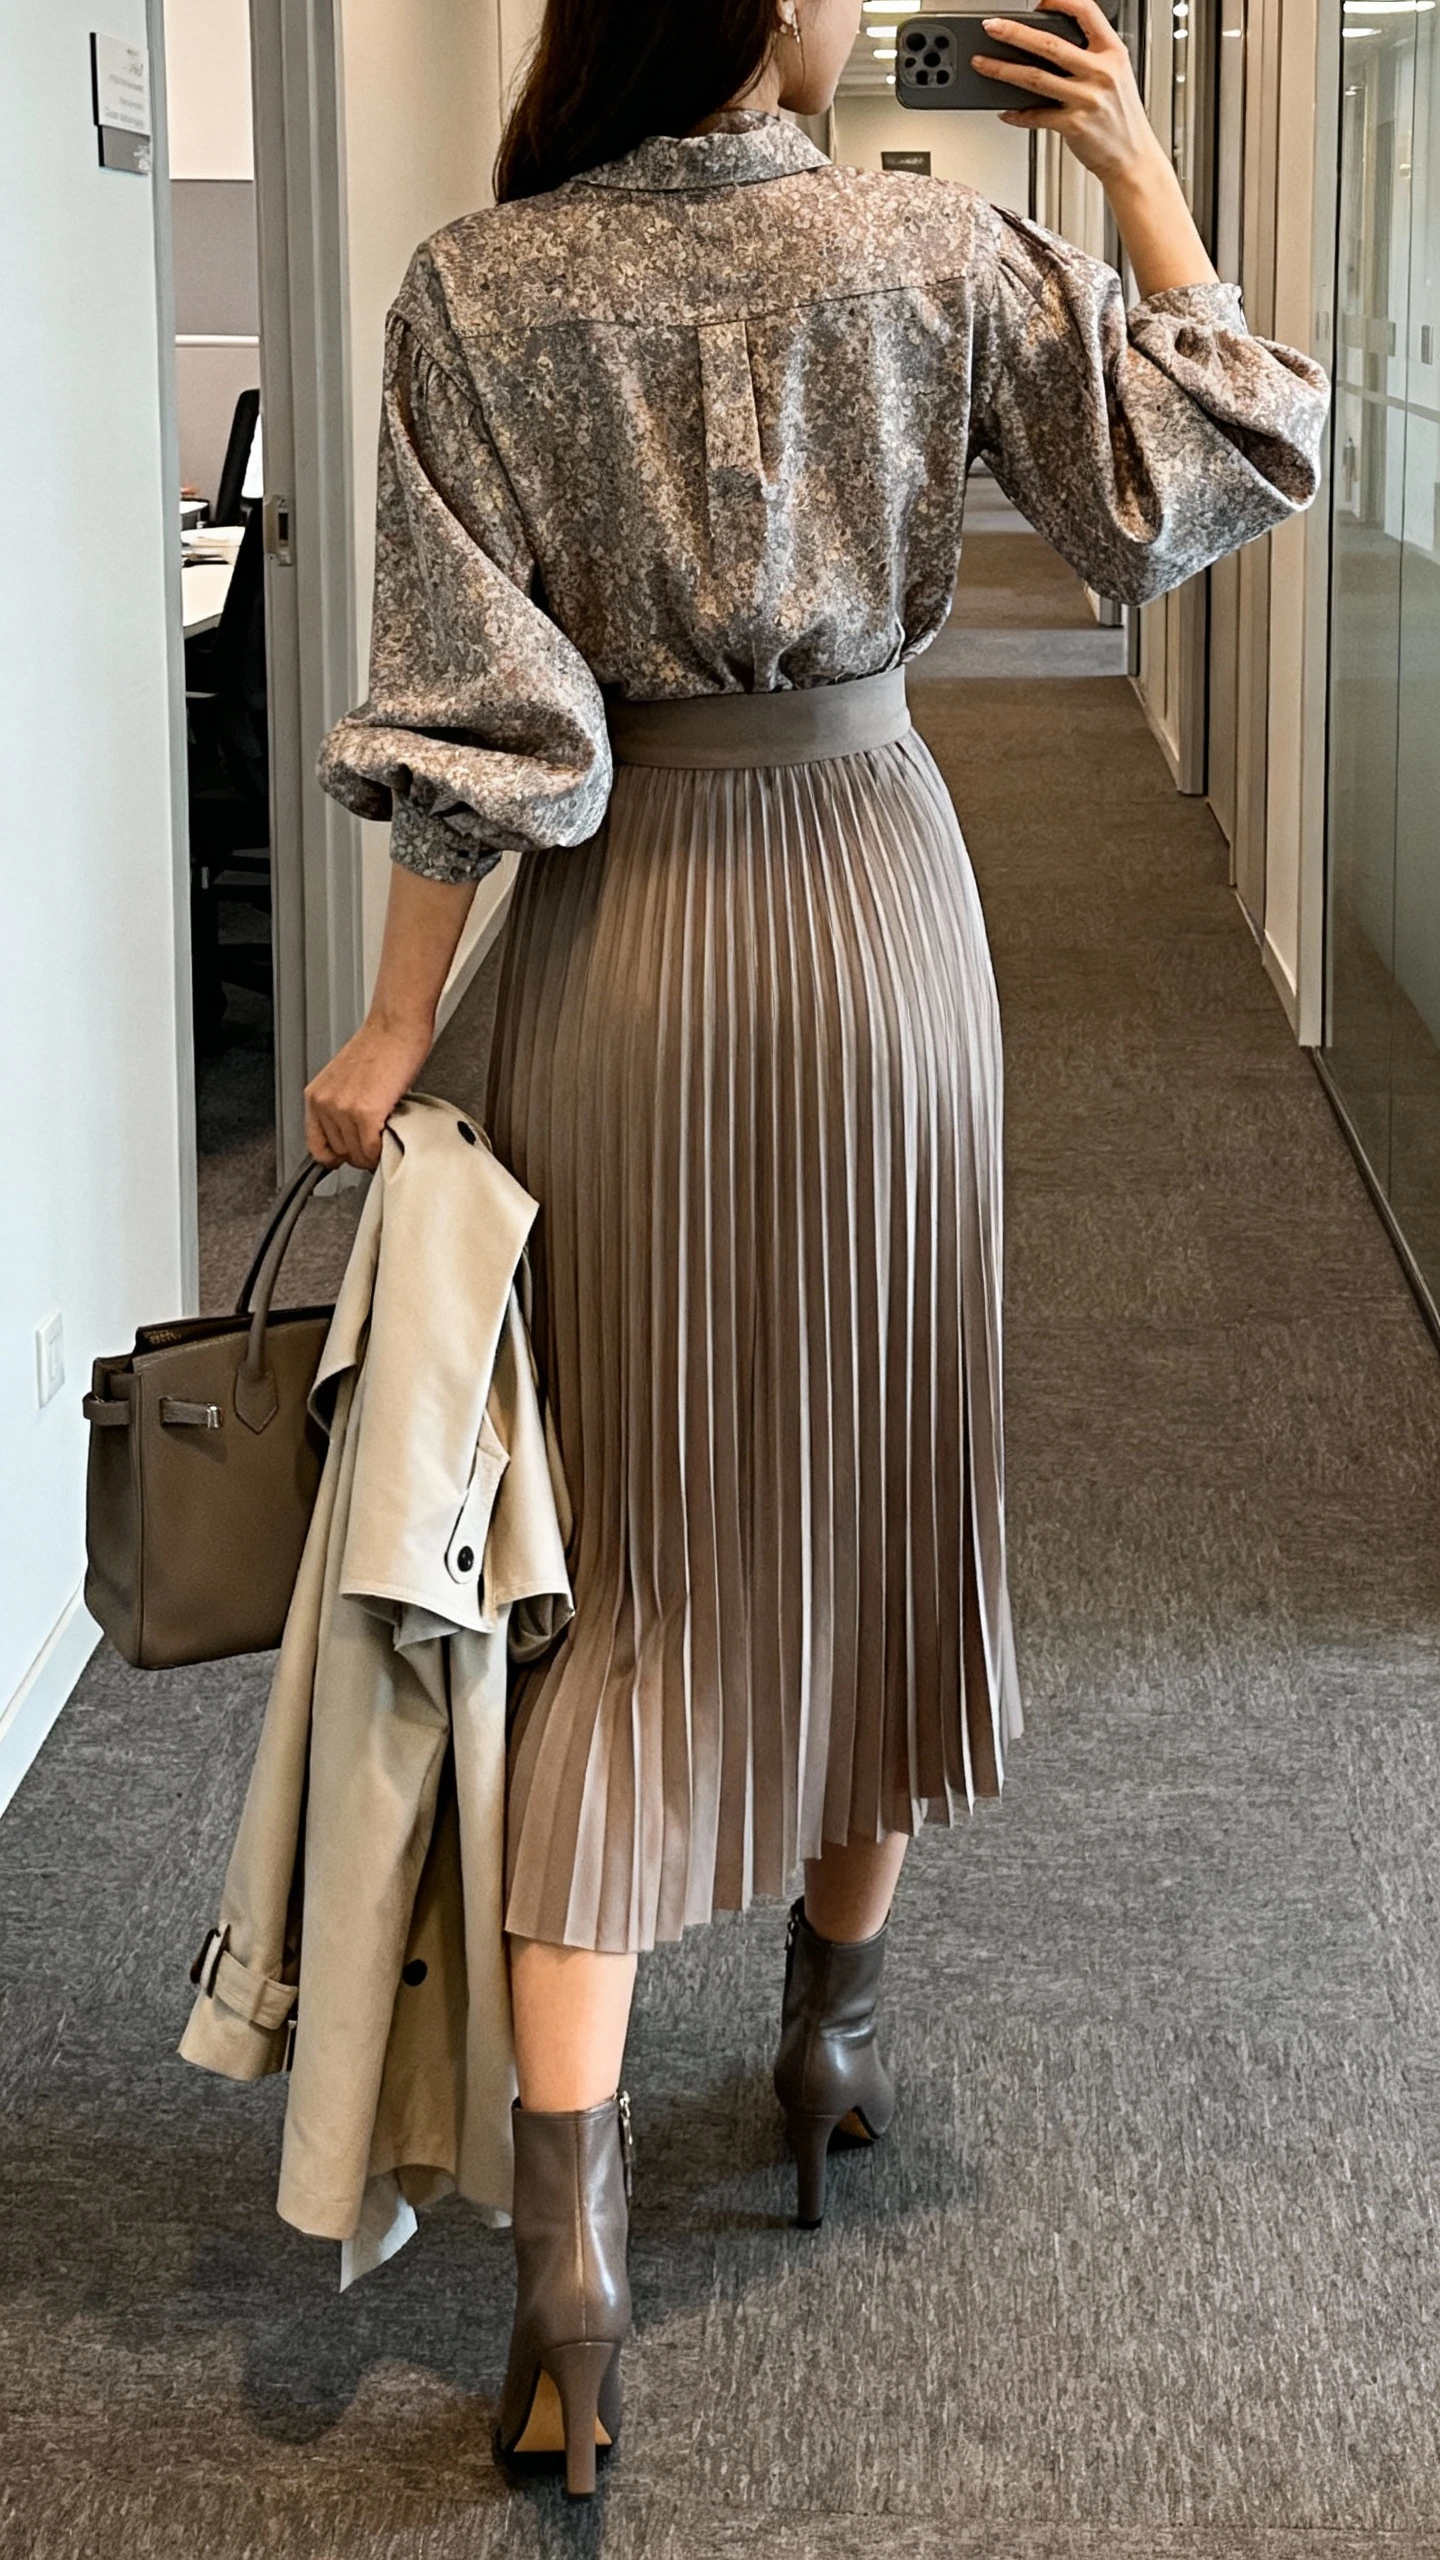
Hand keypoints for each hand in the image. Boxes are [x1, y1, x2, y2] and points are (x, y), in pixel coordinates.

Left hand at [303, 1008, 435, 1170]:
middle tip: (378, 1138)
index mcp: (316, 1096)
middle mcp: (324, 1103)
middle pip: (340, 1154)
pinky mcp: (365, 1112)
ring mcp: (342, 1109)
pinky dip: (384, 1149)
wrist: (395, 1025)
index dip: (337, 1156)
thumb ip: (343, 1107)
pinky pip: (372, 1150)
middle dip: (361, 1152)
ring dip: (374, 1151)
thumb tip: (355, 1135)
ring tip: (387, 1131)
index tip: (350, 1156)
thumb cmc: (381, 1046)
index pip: (316, 1147)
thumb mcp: (348, 1080)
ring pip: (357, 1155)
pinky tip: (391, 1133)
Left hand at [972, 0, 1164, 186]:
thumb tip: (1047, 45)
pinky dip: (1017, 113)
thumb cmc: (1122, 118)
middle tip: (990, 26)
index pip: (1086, 10)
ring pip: (1035, 78)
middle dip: (1014, 32)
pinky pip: (1036, 116)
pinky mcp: (1074, 126)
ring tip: (982, 63)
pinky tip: (1005, 110)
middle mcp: (1100, 72)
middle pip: (1049, 44)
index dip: (1060, 0)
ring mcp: (1086, 99)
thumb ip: (1090, 56)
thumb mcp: (1116, 75)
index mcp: (1113, 52)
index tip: (1038, 2)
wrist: (1133, 159)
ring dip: (1002, 69)